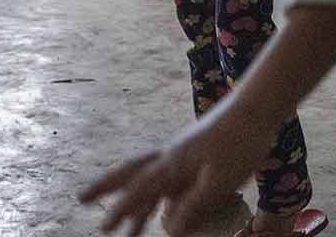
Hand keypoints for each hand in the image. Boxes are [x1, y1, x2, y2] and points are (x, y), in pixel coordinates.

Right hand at [79, 107, 271, 235]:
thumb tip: (168, 230)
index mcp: (172, 164)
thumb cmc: (239, 143)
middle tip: (80, 197)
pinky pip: (166, 179)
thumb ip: (193, 205)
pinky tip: (162, 214)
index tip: (103, 225)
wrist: (256, 109)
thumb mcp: (218, 181)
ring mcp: (180, 155)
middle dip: (106, 187)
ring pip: (146, 178)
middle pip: (130, 174)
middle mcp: (169, 158)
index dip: (122, 208)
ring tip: (122, 228)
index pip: (140, 189)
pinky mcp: (193, 155)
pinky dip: (156, 196)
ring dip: (132, 200)